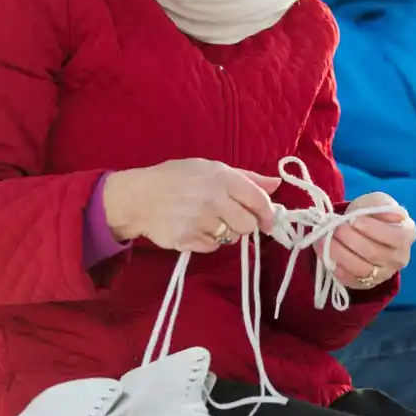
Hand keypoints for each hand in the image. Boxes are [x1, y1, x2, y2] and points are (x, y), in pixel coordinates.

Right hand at [102, 158, 280, 253]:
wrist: (138, 197)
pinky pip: (213, 247)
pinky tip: (196, 228)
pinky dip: (209, 241)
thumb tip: (276, 184)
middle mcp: (213, 199)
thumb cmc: (177, 179)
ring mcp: (200, 221)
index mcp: (221, 177)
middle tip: (233, 219)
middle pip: (248, 224)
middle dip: (245, 224)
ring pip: (232, 238)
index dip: (268, 213)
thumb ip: (246, 177)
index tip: (269, 221)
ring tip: (209, 220)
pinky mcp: (188, 240)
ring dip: (226, 232)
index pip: (258, 199)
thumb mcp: (211, 169)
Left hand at [326, 192, 415, 290]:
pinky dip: (335, 267)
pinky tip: (324, 252)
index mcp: (407, 233)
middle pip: (374, 253)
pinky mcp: (367, 283)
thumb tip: (395, 216)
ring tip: (324, 239)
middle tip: (335, 227)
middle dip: (350, 239)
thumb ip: (381, 205)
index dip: (373, 229)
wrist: (364, 229)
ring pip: (361, 269)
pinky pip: (351, 280)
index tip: (353, 220)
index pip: (395, 236)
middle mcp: (400, 257)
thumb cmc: (373, 213)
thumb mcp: (377, 201)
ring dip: (339, 253)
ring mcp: (384, 273)